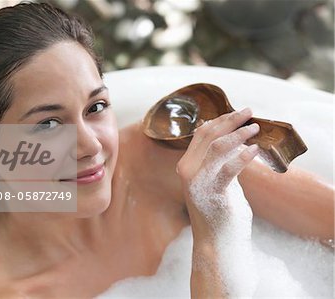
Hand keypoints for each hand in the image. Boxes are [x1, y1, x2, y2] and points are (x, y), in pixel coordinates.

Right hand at [176, 108, 259, 240]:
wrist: (216, 240)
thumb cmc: (219, 208)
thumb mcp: (216, 178)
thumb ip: (218, 159)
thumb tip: (231, 135)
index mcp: (187, 165)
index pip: (201, 133)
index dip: (220, 120)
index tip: (238, 113)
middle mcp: (188, 170)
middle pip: (208, 135)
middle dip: (230, 120)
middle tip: (249, 111)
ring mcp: (198, 181)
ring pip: (217, 146)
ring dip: (238, 134)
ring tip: (255, 128)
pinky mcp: (213, 192)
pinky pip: (229, 168)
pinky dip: (243, 156)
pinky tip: (255, 149)